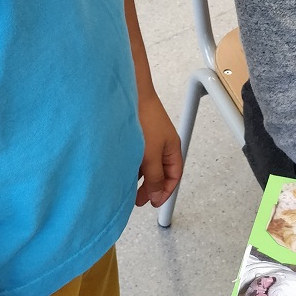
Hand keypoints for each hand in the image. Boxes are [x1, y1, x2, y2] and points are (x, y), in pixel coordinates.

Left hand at [135, 90, 182, 206]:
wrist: (131, 93)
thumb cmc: (145, 118)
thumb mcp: (151, 155)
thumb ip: (154, 177)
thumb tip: (156, 195)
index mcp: (172, 148)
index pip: (174, 176)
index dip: (165, 191)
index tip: (153, 203)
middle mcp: (162, 144)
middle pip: (160, 171)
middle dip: (150, 186)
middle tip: (137, 199)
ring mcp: (149, 138)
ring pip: (147, 163)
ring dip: (139, 176)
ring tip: (127, 185)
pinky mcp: (136, 134)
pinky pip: (136, 155)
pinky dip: (131, 164)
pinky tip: (121, 168)